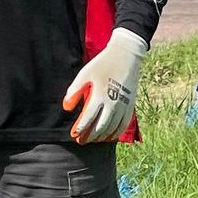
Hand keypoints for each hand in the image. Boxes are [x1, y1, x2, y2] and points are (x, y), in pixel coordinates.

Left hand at [62, 26, 146, 142]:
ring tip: (92, 139)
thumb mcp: (85, 74)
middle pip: (100, 127)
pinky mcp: (130, 106)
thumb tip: (66, 107)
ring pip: (112, 129)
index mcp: (100, 95)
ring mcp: (123, 106)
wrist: (126, 56)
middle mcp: (113, 103)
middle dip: (90, 136)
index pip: (88, 118)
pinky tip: (108, 137)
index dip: (80, 128)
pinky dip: (115, 134)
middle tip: (81, 141)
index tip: (74, 134)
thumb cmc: (102, 64)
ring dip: (101, 136)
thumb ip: (75, 91)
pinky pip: (123, 126)